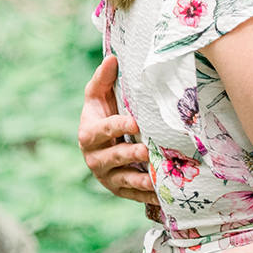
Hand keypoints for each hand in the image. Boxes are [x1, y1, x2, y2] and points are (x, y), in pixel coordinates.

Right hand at [78, 55, 158, 206]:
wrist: (101, 144)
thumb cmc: (102, 114)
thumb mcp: (98, 96)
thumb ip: (103, 79)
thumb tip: (112, 57)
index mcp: (88, 134)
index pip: (102, 130)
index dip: (117, 126)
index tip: (134, 122)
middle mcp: (94, 158)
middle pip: (112, 157)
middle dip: (129, 154)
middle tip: (147, 150)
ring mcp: (107, 176)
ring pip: (123, 180)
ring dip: (140, 180)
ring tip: (155, 178)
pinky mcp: (119, 190)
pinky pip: (134, 194)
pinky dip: (148, 195)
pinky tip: (163, 193)